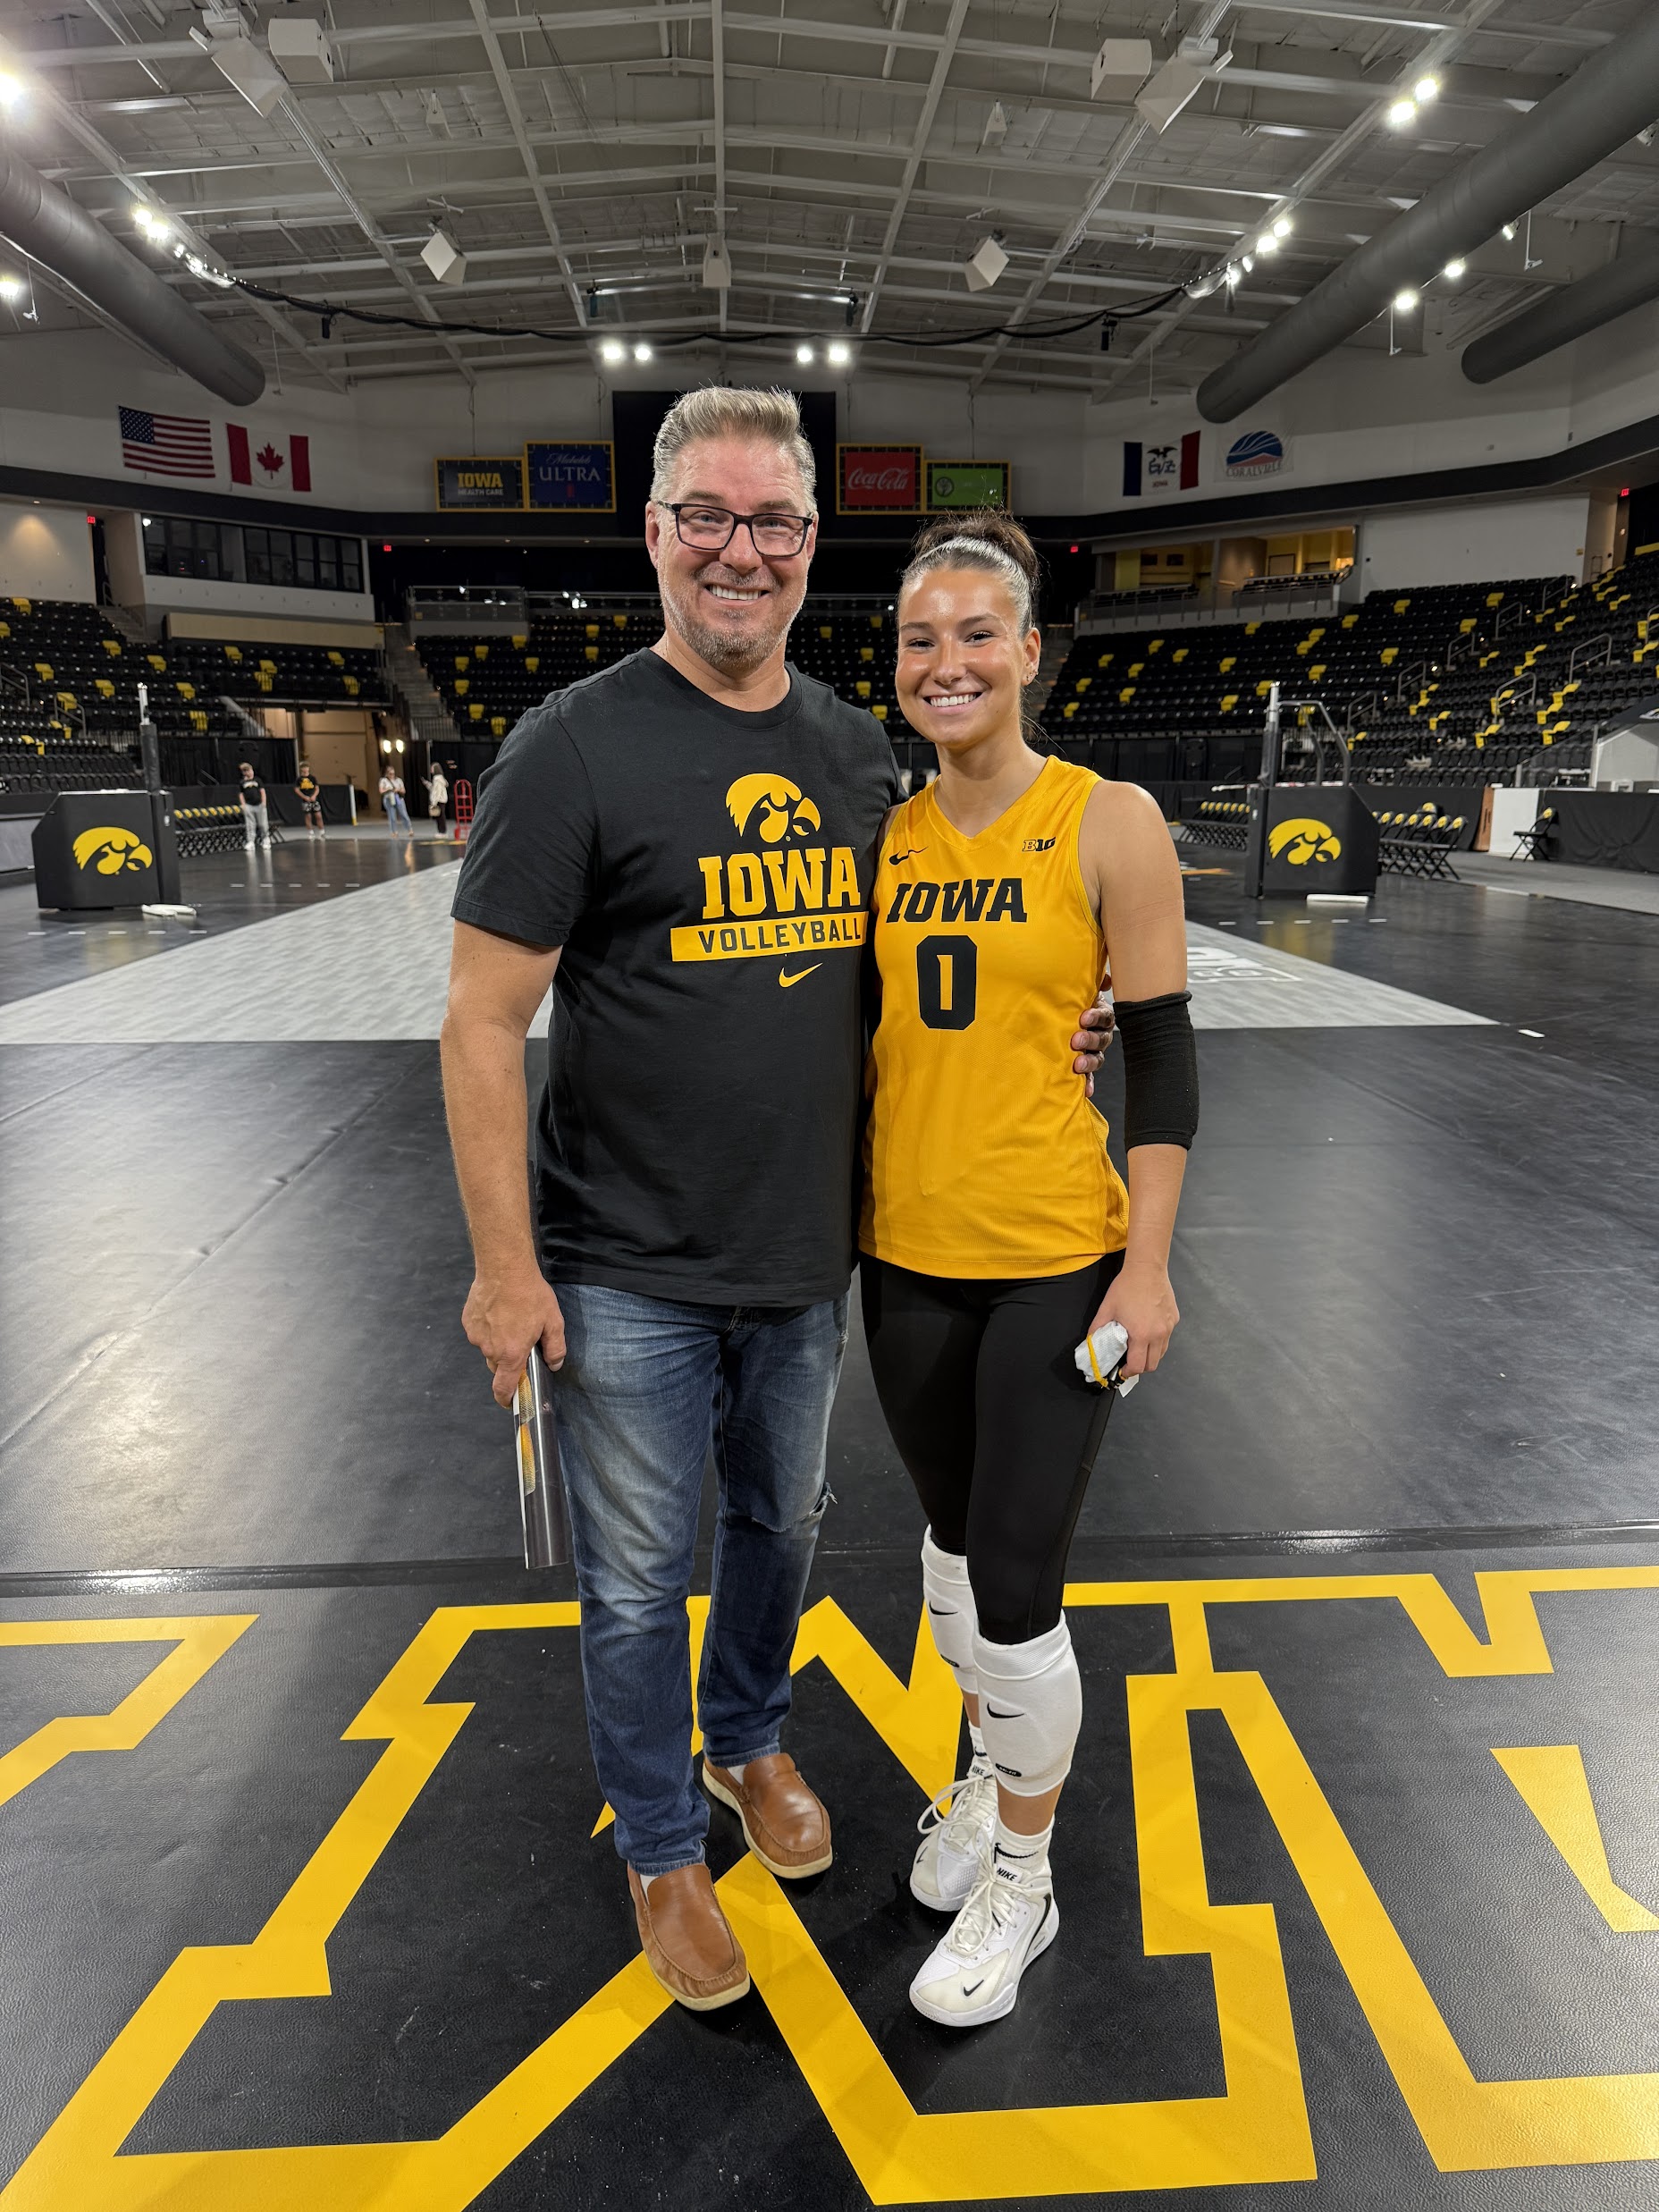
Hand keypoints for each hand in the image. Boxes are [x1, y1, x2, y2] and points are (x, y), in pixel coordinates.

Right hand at [462, 1269, 566, 1407]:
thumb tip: (554, 1364)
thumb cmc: (530, 1294)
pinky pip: (479, 1332)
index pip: (503, 1388)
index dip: (506, 1399)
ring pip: (488, 1348)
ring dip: (498, 1341)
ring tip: (511, 1319)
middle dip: (508, 1360)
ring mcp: (476, 1335)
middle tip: (522, 1340)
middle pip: (497, 1366)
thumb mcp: (553, 1321)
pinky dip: (488, 1328)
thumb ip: (555, 1348)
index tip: (510, 1402)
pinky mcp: (468, 1321)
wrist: (504, 1268)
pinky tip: (499, 1311)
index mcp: (511, 1354)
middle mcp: (490, 1349)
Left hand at [1072, 986, 1114, 1095]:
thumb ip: (1092, 983)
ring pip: (1097, 1058)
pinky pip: (1089, 1076)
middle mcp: (1100, 1034)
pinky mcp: (1085, 1067)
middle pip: (1102, 1038)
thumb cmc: (1068, 1003)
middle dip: (1090, 1039)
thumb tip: (1107, 979)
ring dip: (1089, 1062)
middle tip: (1076, 1040)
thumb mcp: (1079, 991)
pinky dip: (1088, 1083)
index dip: (1096, 1016)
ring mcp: (1093, 1051)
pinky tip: (1086, 1091)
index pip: (1104, 1016)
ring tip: (1077, 1064)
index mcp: (1100, 1015)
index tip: (1084, 1017)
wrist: (1054, 1019)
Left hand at [1091, 1260, 1177, 1377]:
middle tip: (1129, 1361)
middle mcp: (1158, 1335)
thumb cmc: (1126, 1288)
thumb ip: (1097, 1329)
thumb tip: (1091, 1343)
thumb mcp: (1107, 1309)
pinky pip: (1167, 1337)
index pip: (1137, 1366)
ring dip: (1150, 1355)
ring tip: (1139, 1347)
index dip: (1128, 1372)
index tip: (1121, 1370)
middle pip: (1152, 1365)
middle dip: (1140, 1367)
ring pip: (1162, 1353)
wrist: (1147, 1269)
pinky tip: (1148, 1329)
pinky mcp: (1174, 1319)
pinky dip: (1158, 1341)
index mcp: (1141, 1335)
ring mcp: (1169, 1328)